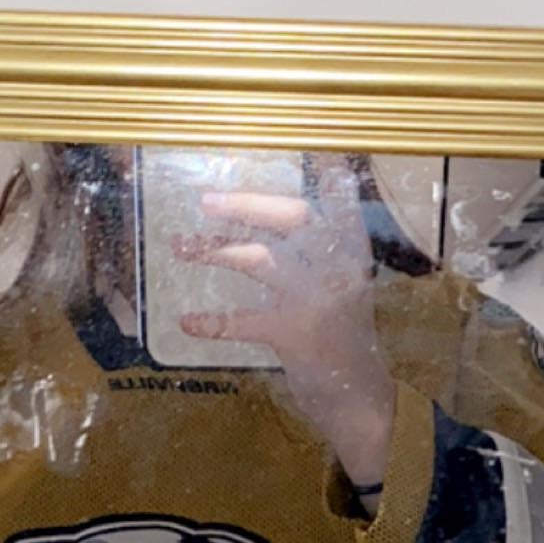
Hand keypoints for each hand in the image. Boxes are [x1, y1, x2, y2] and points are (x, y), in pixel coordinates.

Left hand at [174, 155, 395, 500]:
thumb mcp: (342, 290)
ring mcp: (317, 299)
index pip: (339, 195)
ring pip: (261, 257)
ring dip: (216, 250)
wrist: (363, 402)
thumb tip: (278, 222)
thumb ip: (320, 254)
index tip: (302, 139)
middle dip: (246, 203)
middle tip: (206, 199)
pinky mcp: (295, 332)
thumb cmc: (343, 344)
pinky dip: (211, 321)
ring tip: (180, 246)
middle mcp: (339, 267)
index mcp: (353, 252)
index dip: (321, 166)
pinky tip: (185, 323)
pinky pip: (242, 320)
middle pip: (292, 216)